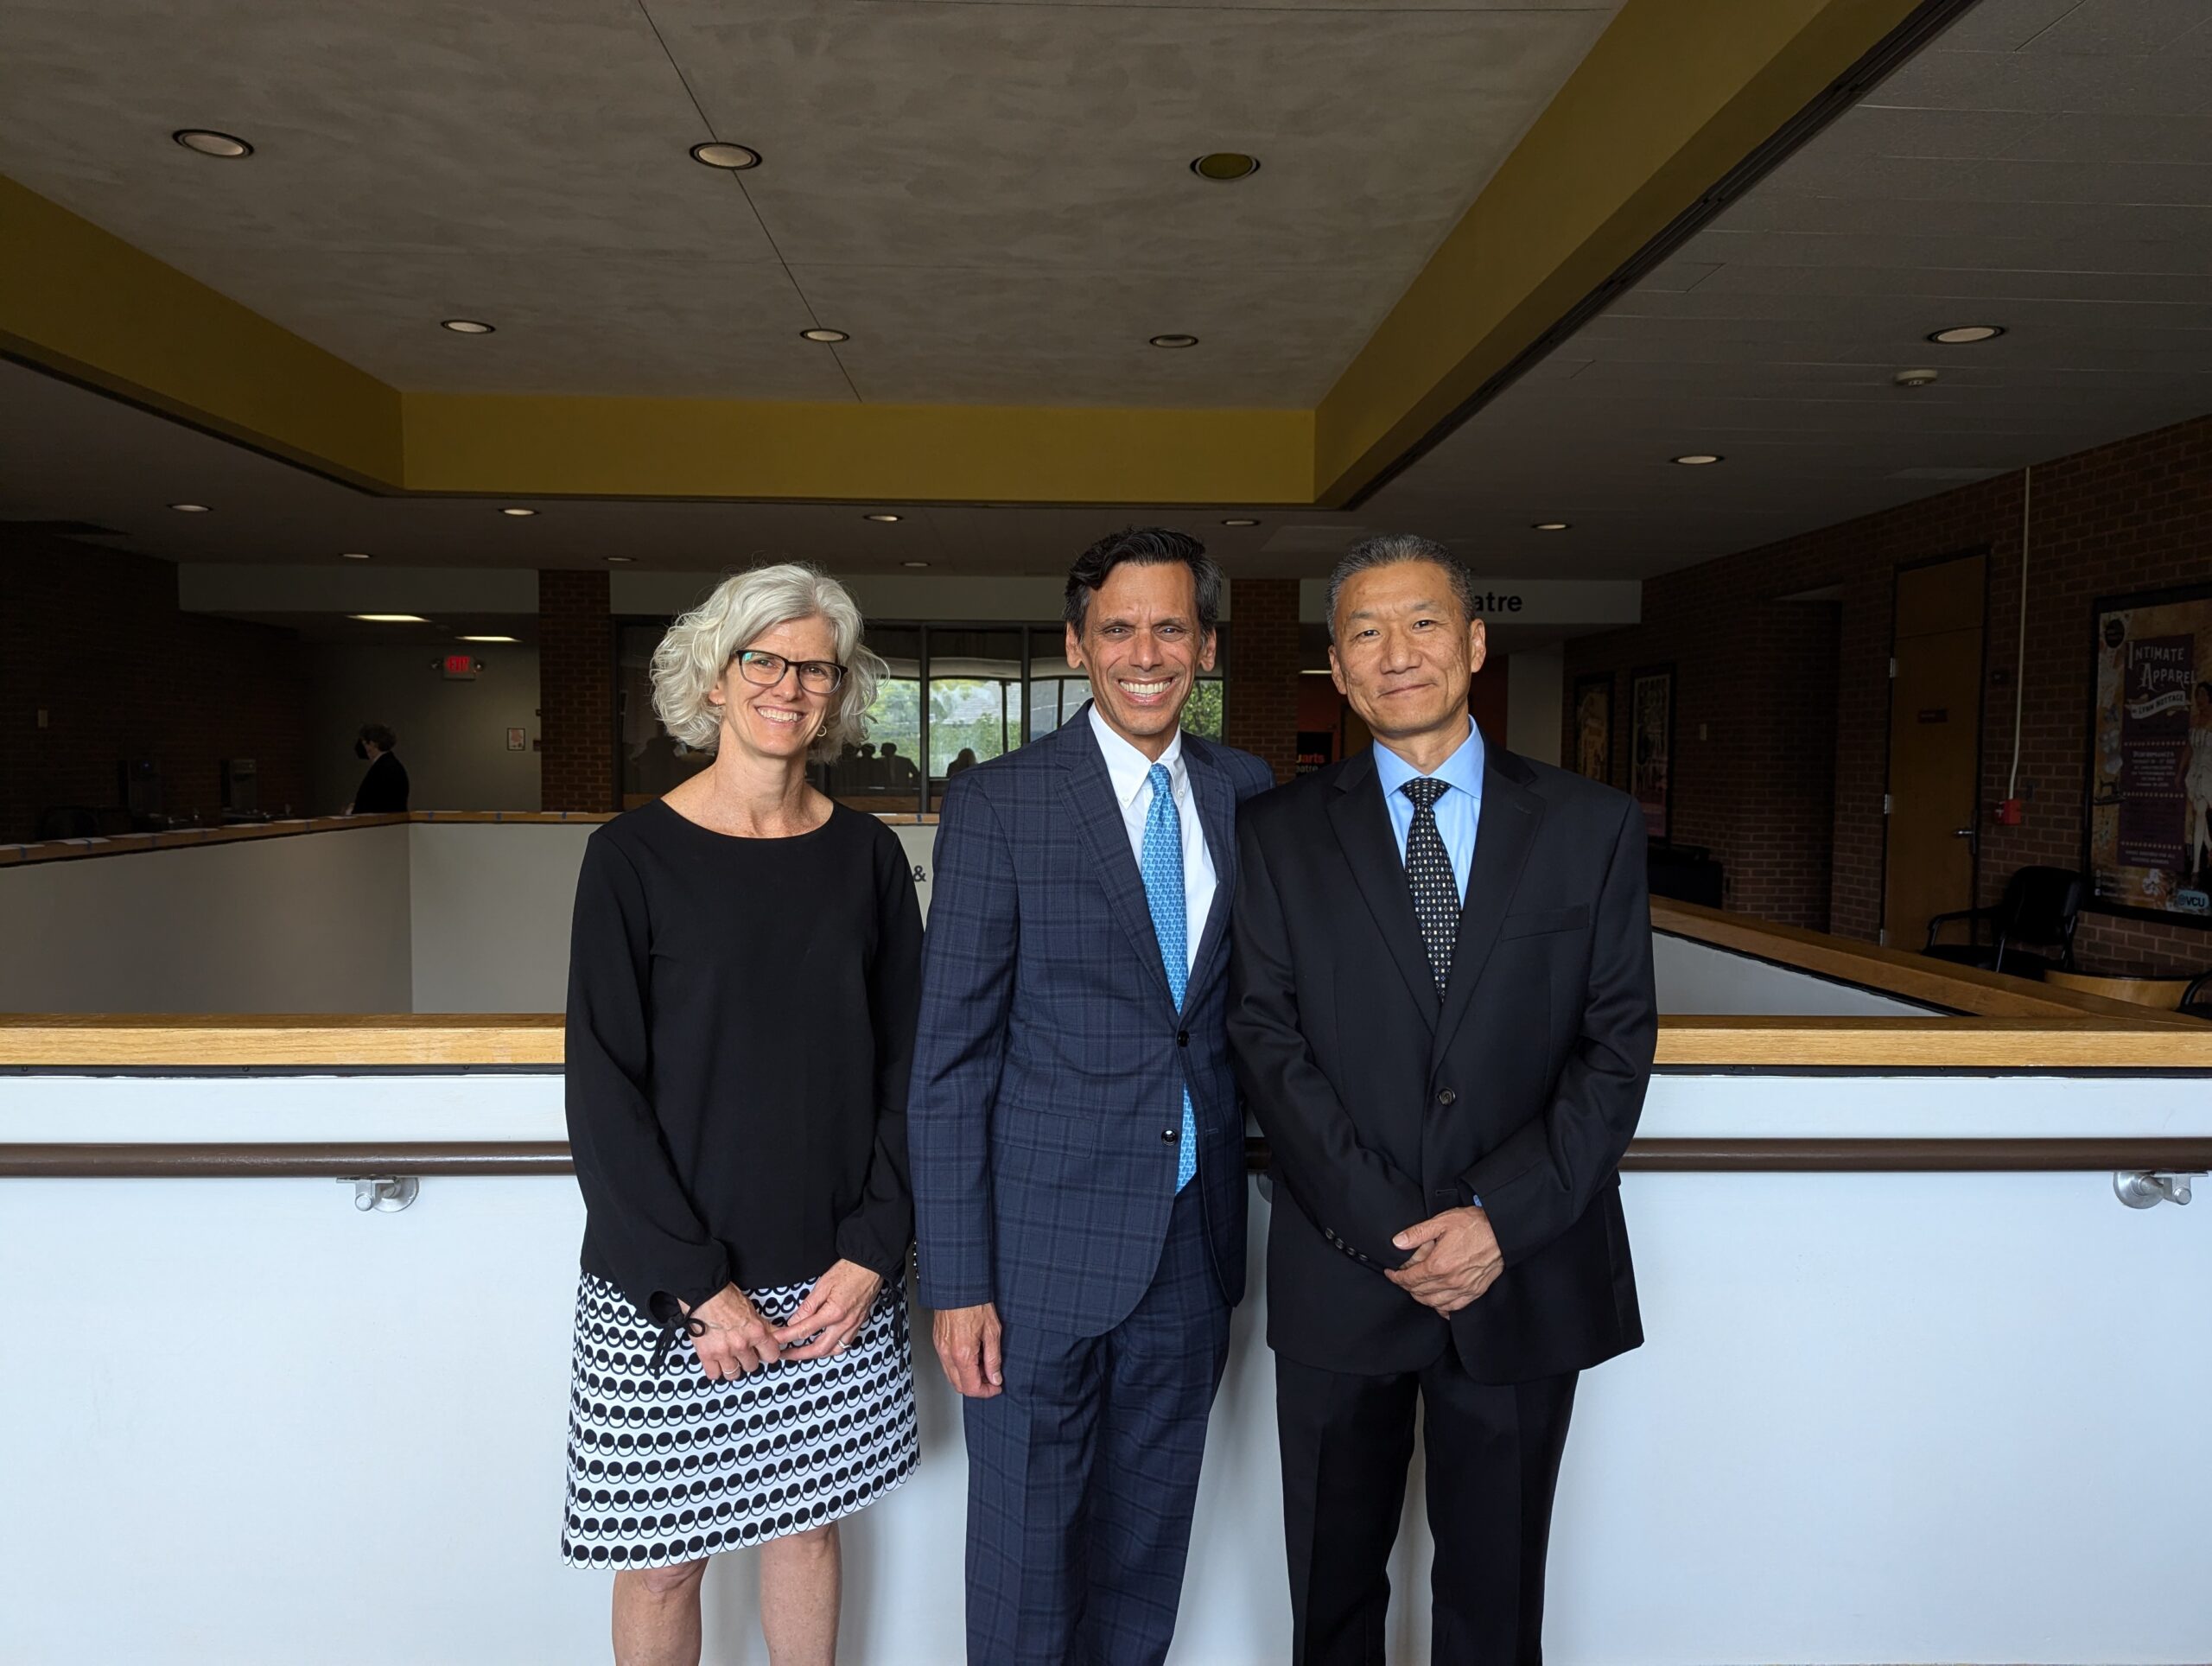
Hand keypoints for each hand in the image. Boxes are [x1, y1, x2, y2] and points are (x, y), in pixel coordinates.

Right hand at [681, 1284, 778, 1379]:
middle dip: (747, 1359)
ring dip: (732, 1367)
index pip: (772, 1356)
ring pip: (734, 1374)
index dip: (766, 1353)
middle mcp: (742, 1345)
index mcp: (756, 1332)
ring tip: (728, 1357)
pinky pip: (714, 1374)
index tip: (761, 1352)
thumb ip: (764, 1327)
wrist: (704, 1294)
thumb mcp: (752, 1310)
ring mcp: (724, 1352)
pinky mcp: (707, 1355)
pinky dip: (714, 1370)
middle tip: (741, 1351)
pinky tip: (715, 1361)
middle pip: (752, 1366)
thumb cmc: (726, 1297)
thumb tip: (777, 1336)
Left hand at [772, 1259, 883, 1360]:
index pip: (804, 1330)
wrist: (870, 1267)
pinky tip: (823, 1346)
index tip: (776, 1339)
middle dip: (798, 1354)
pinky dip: (831, 1349)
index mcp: (834, 1312)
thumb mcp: (823, 1285)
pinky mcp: (858, 1325)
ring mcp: (853, 1326)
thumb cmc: (849, 1271)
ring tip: (802, 1353)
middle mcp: (844, 1324)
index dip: (787, 1336)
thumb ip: (808, 1306)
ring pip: (833, 1351)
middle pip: (818, 1348)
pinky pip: (844, 1345)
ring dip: (816, 1355)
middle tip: (785, 1353)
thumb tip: (794, 1321)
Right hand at [931, 1302, 1003, 1398]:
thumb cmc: (975, 1304)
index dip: (986, 1392)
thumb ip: (993, 1359)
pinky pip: (947, 1363)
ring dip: (968, 1377)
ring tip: (983, 1364)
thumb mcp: (993, 1332)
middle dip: (977, 1387)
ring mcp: (940, 1348)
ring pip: (952, 1376)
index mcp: (962, 1354)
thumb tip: (995, 1377)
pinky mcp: (937, 1341)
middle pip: (959, 1386)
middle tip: (991, 1378)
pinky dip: (959, 1367)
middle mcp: (947, 1354)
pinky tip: (972, 1355)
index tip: (996, 1387)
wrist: (958, 1286)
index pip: (971, 1388)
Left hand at [1385, 1207, 1502, 1315]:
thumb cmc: (1474, 1225)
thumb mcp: (1442, 1222)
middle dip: (1406, 1287)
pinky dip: (1441, 1307)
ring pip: (1434, 1303)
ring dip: (1421, 1298)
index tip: (1391, 1273)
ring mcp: (1463, 1289)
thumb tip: (1397, 1242)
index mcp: (1438, 1265)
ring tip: (1416, 1289)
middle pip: (1419, 1293)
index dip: (1396, 1277)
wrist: (1502, 1232)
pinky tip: (1437, 1301)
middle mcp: (1450, 1281)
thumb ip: (1417, 1233)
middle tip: (1402, 1279)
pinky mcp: (1475, 1292)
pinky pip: (1453, 1308)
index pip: (1409, 1279)